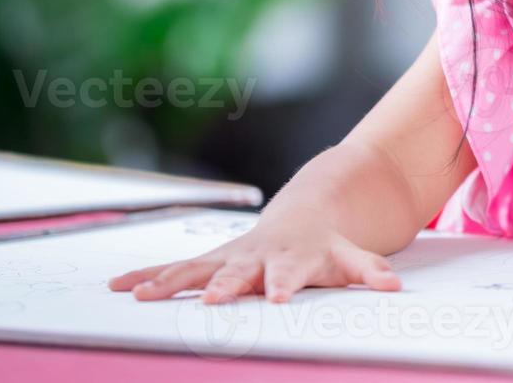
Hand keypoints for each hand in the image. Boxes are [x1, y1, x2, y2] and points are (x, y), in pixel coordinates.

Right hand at [107, 216, 400, 303]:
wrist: (309, 212)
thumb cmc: (327, 244)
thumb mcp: (351, 256)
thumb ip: (369, 269)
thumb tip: (392, 285)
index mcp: (291, 258)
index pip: (289, 274)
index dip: (283, 285)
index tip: (277, 299)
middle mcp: (256, 256)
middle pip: (237, 272)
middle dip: (222, 286)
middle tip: (209, 300)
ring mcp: (230, 257)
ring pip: (196, 269)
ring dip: (168, 282)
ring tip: (138, 296)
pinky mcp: (210, 261)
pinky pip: (175, 269)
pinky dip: (148, 277)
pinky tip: (119, 287)